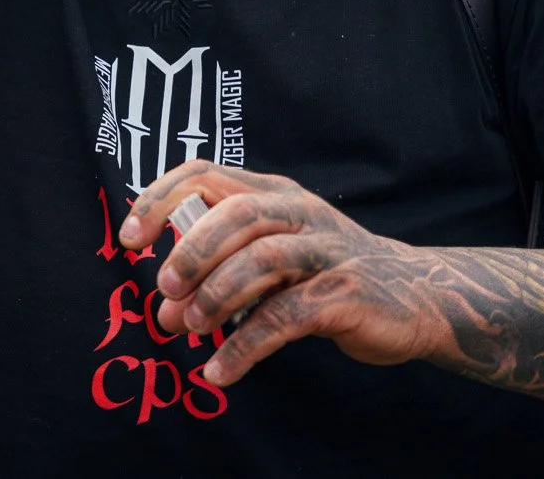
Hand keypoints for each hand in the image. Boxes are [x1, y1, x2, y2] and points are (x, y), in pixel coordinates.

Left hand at [120, 160, 440, 386]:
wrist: (412, 298)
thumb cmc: (323, 276)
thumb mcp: (270, 261)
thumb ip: (219, 275)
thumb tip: (165, 312)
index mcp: (273, 193)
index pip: (205, 173)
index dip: (161, 200)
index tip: (130, 240)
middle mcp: (299, 211)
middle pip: (237, 212)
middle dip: (192, 250)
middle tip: (166, 290)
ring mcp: (327, 250)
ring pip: (264, 258)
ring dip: (218, 295)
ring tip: (192, 329)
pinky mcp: (346, 293)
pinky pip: (287, 317)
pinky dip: (247, 346)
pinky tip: (221, 370)